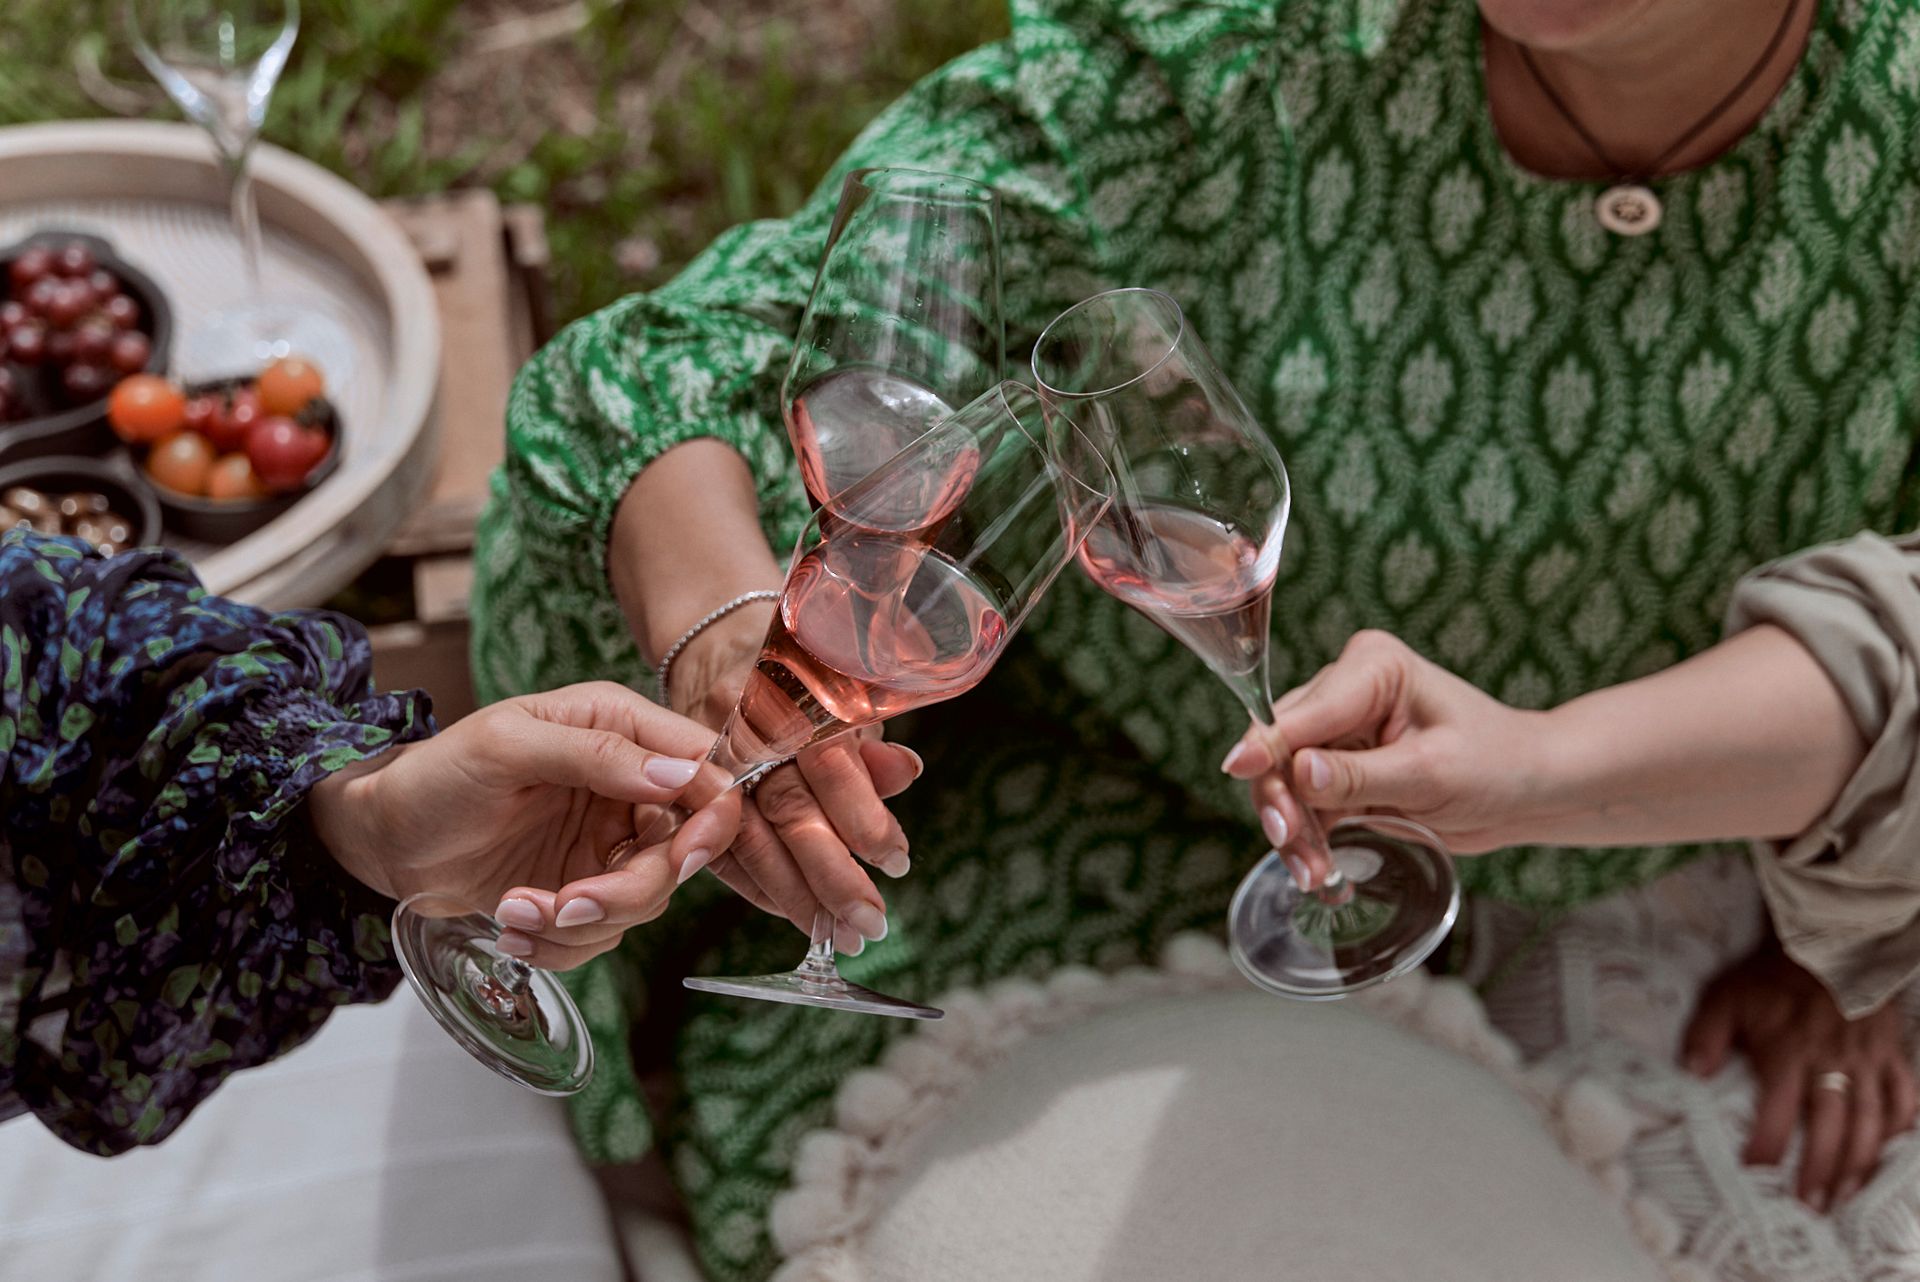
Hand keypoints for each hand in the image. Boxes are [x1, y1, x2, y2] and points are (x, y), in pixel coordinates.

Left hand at [310, 681, 742, 969]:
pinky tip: (512, 927)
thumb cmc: (437, 774)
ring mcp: (607, 841)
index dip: (708, 816)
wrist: (384, 837)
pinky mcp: (583, 888)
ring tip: (514, 911)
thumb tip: (679, 776)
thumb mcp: (508, 747)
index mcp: (620, 727)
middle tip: (570, 902)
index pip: (702, 768)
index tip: (679, 855)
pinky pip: (602, 932)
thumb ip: (597, 754)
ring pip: (644, 901)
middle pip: (682, 850)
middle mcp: (625, 785)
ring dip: (579, 921)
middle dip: (628, 889)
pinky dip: (560, 943)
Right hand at [666, 606, 921, 951]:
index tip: (896, 862)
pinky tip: (793, 914)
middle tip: (870, 925)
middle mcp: (749, 728)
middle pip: (787, 811)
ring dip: (796, 896)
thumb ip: (869, 735)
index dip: (864, 817)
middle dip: (830, 876)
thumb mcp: (842, 684)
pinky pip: (720, 847)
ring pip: (750, 841)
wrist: (717, 643)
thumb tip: (907, 773)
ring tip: (838, 935)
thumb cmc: (798, 668)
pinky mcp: (687, 787)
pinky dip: (758, 886)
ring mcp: (711, 759)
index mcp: (793, 694)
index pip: (828, 763)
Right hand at [1221, 630, 1551, 883]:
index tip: (1238, 771)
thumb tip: (1299, 771)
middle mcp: (1345, 691)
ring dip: (1295, 831)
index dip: (1268, 745)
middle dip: (1284, 803)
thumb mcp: (1433, 774)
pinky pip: (1304, 805)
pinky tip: (1320, 872)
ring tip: (1315, 876)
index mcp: (1371, 668)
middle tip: (1294, 850)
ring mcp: (1339, 731)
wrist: (1528, 791)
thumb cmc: (1497, 766)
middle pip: (1281, 747)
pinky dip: (1308, 840)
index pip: (1303, 712)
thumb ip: (1362, 774)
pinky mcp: (1338, 769)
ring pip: (1285, 782)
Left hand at [1682, 942, 1915, 1211]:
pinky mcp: (1891, 1052)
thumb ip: (1706, 1035)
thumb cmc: (1770, 973)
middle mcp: (1830, 1063)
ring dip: (1859, 1163)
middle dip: (1819, 1171)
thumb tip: (1692, 1073)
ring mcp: (1866, 1060)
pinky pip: (1905, 1096)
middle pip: (1830, 1129)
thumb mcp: (1725, 996)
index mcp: (1787, 1053)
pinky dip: (1902, 1126)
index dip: (1766, 1145)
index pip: (1777, 1113)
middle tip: (1810, 1204)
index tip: (1755, 1169)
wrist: (1826, 940)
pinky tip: (1891, 1149)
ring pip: (1870, 1124)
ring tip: (1846, 1194)